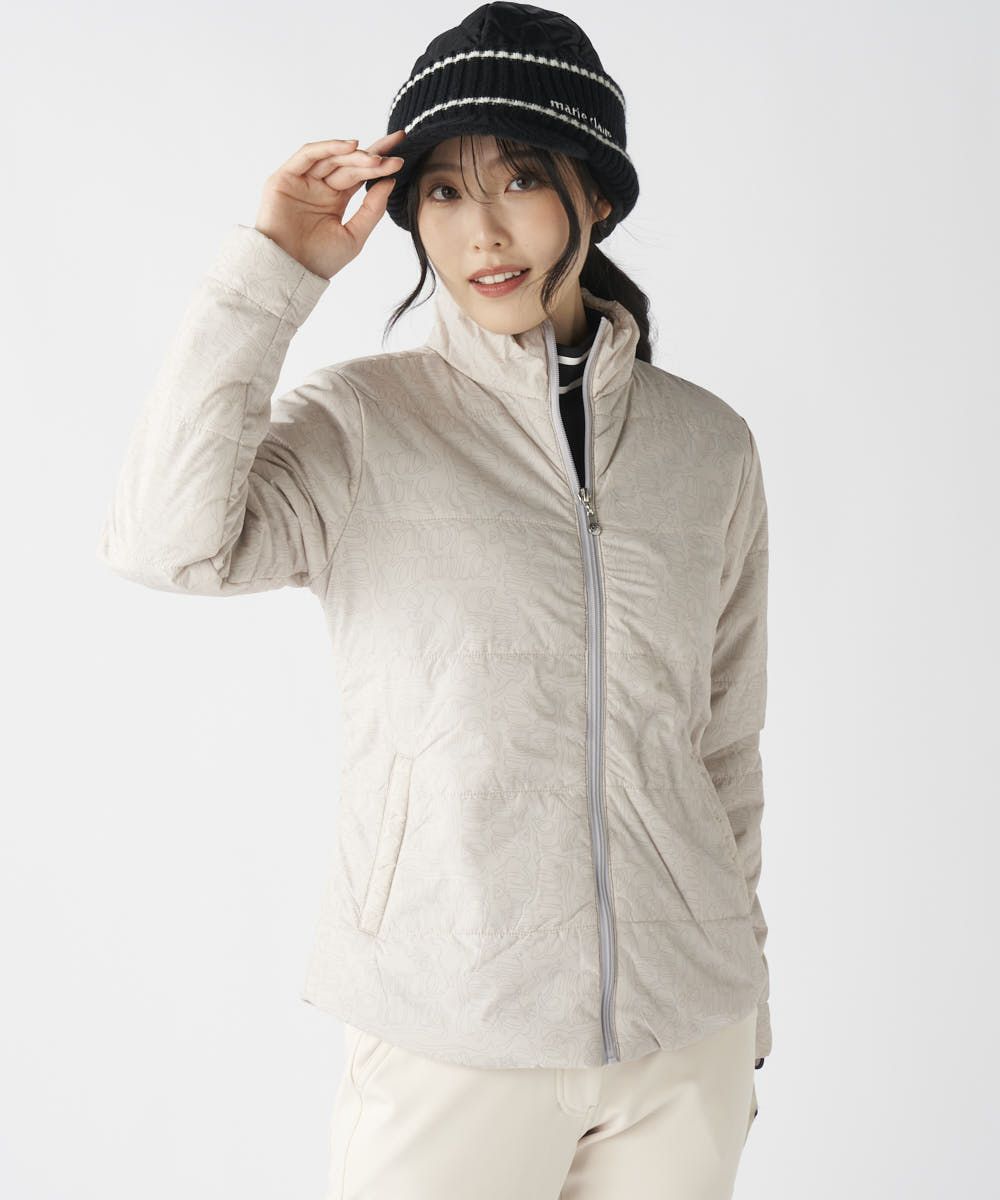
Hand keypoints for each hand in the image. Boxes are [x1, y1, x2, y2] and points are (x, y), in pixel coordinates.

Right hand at [254, 129, 406, 279]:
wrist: (290, 271)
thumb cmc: (319, 260)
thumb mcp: (354, 235)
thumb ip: (372, 209)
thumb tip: (390, 182)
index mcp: (335, 199)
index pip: (360, 174)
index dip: (379, 164)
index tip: (400, 156)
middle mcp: (320, 186)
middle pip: (348, 164)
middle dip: (372, 158)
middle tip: (394, 157)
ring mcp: (302, 180)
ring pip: (332, 158)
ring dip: (354, 155)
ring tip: (376, 157)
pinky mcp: (285, 177)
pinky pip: (308, 155)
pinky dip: (328, 148)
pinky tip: (350, 147)